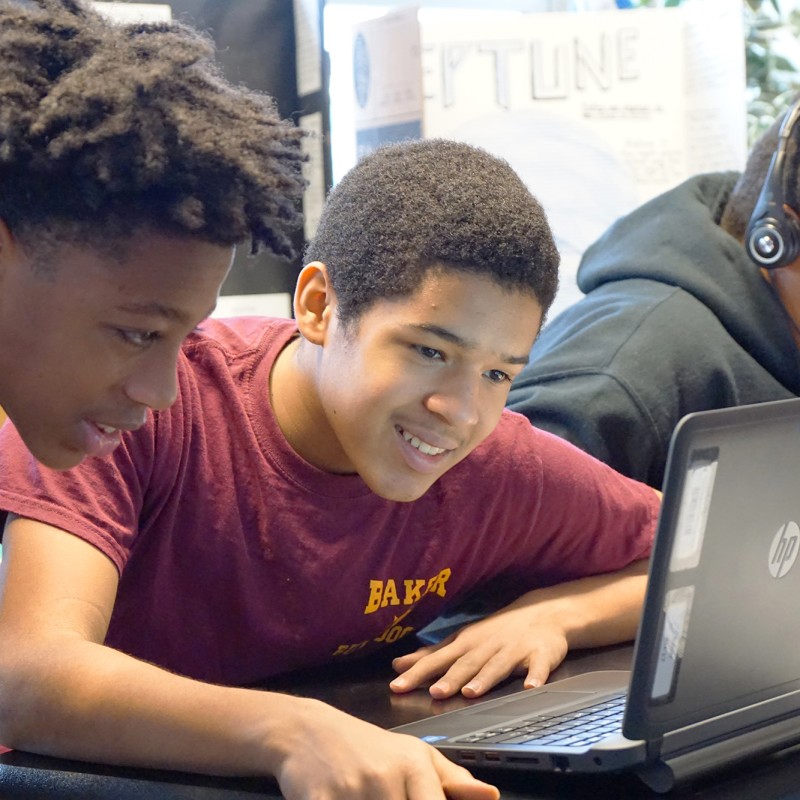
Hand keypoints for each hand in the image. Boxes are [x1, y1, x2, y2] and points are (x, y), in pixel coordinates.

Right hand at [274, 698, 498, 799]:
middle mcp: (384, 777)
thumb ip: (452, 779)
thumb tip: (492, 796)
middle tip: (391, 799)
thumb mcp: (413, 754)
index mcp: (414, 766)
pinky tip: (342, 799)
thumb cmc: (367, 747)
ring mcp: (350, 791)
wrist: (306, 731)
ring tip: (367, 797)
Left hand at [389, 605, 568, 699]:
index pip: (437, 659)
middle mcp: (487, 646)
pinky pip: (539, 667)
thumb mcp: (461, 639)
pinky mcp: (540, 654)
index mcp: (466, 643)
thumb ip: (432, 655)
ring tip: (471, 692)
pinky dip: (535, 677)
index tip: (397, 685)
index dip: (417, 672)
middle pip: (466, 663)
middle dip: (450, 678)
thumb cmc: (495, 631)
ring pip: (498, 666)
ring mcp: (514, 649)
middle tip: (434, 693)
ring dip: (485, 679)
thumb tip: (399, 665)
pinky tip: (530, 687)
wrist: (542, 612)